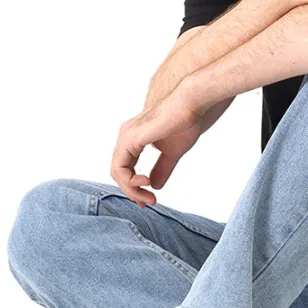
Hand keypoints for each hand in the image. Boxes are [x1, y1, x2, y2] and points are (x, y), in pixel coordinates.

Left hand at [110, 86, 206, 205]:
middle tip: (148, 202)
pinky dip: (130, 180)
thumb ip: (162, 168)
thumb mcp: (172, 153)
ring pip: (117, 171)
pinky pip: (120, 166)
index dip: (134, 187)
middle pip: (118, 172)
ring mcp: (126, 136)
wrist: (191, 104)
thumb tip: (155, 185)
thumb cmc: (185, 122)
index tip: (149, 199)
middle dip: (132, 192)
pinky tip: (146, 182)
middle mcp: (126, 136)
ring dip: (131, 189)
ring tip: (149, 197)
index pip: (125, 168)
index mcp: (134, 138)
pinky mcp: (131, 138)